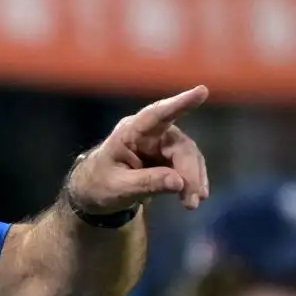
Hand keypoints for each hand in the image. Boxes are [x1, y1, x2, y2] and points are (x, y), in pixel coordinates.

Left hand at [67, 86, 210, 214]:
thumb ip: (147, 183)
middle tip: (192, 200)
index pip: (155, 115)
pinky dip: (193, 181)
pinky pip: (188, 165)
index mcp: (129, 132)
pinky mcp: (168, 157)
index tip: (201, 92)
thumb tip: (180, 183)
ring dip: (193, 179)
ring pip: (187, 156)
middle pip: (179, 146)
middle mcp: (149, 133)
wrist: (94, 192)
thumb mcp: (118, 188)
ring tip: (192, 203)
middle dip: (189, 172)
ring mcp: (161, 144)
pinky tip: (196, 196)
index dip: (179, 104)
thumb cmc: (99, 184)